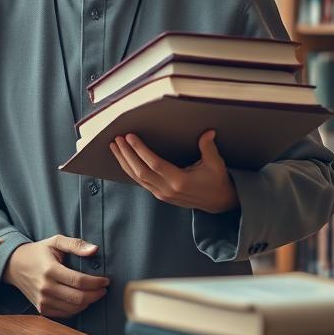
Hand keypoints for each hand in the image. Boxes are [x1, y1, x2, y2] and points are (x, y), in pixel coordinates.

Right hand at [3, 236, 108, 318]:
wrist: (14, 266)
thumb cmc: (38, 252)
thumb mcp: (55, 241)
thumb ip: (75, 244)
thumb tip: (95, 250)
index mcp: (50, 270)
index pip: (79, 281)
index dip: (96, 283)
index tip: (106, 280)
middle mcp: (45, 288)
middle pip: (78, 298)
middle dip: (96, 295)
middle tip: (103, 289)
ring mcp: (42, 300)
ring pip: (73, 309)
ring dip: (88, 303)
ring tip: (94, 294)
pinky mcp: (41, 308)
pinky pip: (65, 314)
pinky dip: (76, 309)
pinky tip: (81, 300)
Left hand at [110, 129, 237, 213]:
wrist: (218, 202)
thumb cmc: (217, 181)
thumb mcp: (216, 164)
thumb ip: (208, 147)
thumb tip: (208, 132)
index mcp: (180, 181)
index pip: (154, 163)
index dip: (140, 150)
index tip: (130, 137)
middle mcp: (167, 189)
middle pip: (140, 171)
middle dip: (126, 154)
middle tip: (117, 140)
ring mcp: (162, 194)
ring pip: (137, 178)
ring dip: (124, 162)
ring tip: (115, 147)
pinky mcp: (160, 195)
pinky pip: (140, 182)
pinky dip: (130, 170)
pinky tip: (124, 160)